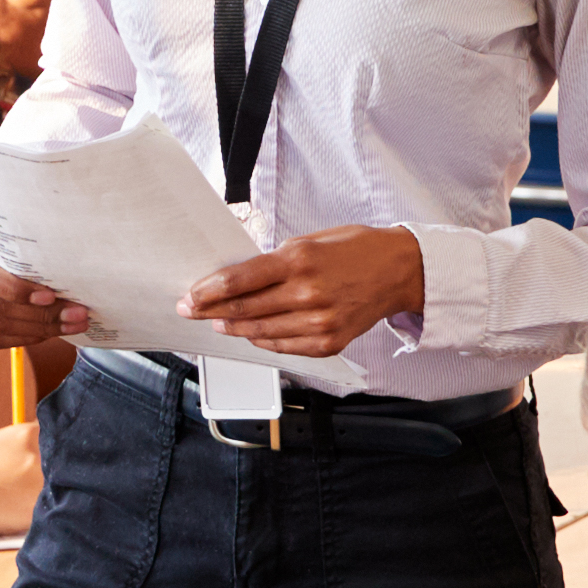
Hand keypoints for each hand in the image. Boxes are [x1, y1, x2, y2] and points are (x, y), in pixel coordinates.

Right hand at [0, 235, 86, 351]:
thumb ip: (26, 255)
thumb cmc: (3, 253)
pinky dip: (20, 339)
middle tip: (75, 315)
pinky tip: (44, 335)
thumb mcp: (9, 244)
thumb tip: (69, 277)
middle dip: (41, 314)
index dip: (18, 289)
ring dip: (37, 330)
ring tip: (68, 325)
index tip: (51, 297)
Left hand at [183, 227, 424, 360]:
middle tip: (192, 311)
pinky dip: (262, 340)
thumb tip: (237, 279)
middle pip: (244, 310)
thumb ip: (273, 261)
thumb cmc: (354, 250)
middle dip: (211, 312)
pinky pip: (282, 346)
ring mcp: (318, 322)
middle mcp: (307, 293)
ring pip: (260, 332)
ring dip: (233, 328)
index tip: (190, 296)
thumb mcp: (309, 241)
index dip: (207, 292)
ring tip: (218, 323)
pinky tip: (250, 334)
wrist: (397, 271)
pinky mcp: (328, 343)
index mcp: (298, 260)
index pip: (238, 282)